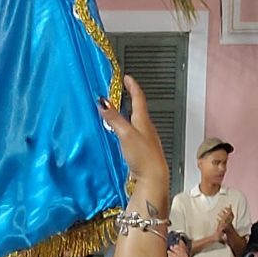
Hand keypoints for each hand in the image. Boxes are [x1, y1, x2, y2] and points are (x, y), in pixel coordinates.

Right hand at [98, 76, 170, 211]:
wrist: (154, 179)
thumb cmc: (144, 157)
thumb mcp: (126, 134)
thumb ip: (114, 118)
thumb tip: (103, 103)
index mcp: (143, 120)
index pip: (138, 97)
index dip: (132, 86)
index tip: (127, 77)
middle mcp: (146, 128)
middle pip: (138, 109)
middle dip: (129, 99)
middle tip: (121, 92)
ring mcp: (145, 140)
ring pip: (136, 122)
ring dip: (127, 114)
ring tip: (118, 112)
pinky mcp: (142, 151)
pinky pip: (134, 134)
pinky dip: (127, 129)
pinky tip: (121, 135)